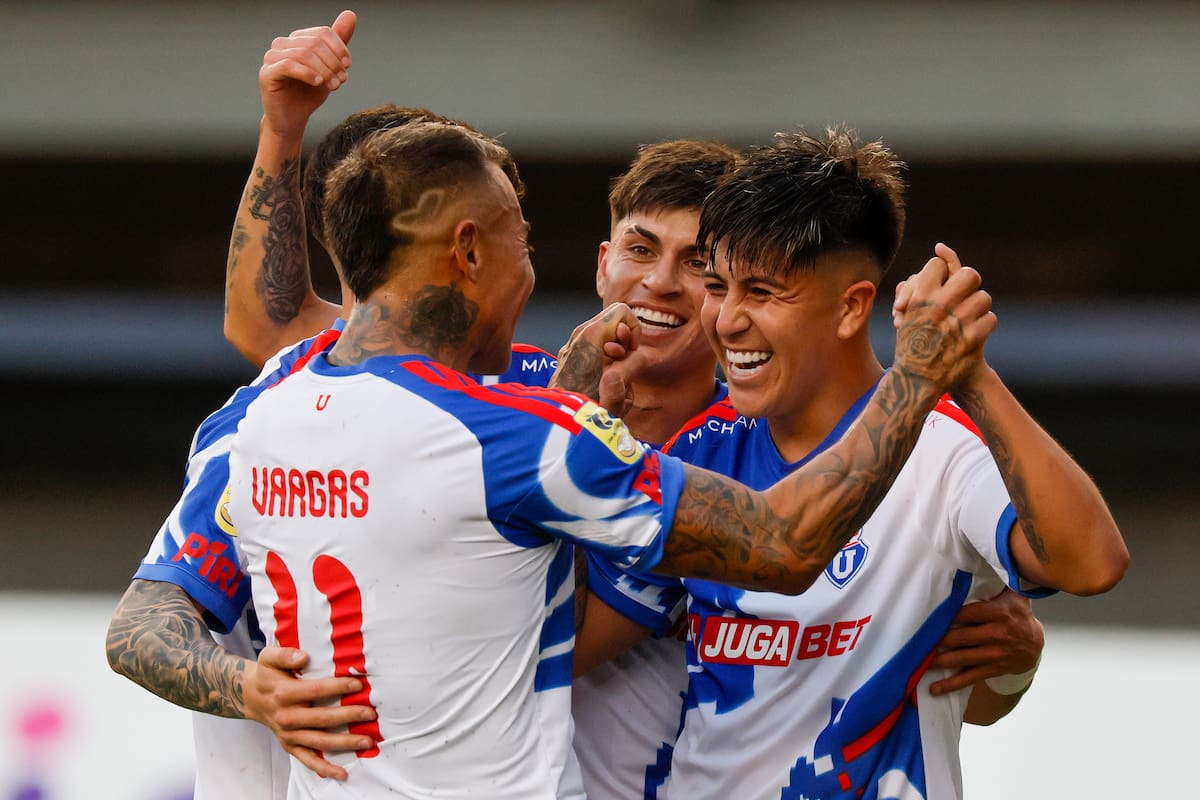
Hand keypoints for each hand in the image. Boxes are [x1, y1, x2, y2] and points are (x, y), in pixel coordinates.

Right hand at [243, 646, 376, 780]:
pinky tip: (342, 772)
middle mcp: (287, 717)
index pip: (316, 690)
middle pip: (323, 719)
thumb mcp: (268, 657)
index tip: (358, 684)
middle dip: (349, 716)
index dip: (338, 687)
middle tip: (371, 713)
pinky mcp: (290, 746)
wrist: (251, 697)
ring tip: (367, 740)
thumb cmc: (267, 675)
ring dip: (345, 743)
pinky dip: (324, 769)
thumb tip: (303, 657)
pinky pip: (308, 760)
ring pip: (320, 742)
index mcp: (284, 694)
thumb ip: (285, 654)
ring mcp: (289, 735)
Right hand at [259, 10, 356, 139]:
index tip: (348, 66)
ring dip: (324, 70)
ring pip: (304, 54)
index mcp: (297, 39)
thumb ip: (339, 42)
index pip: (322, 32)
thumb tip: (350, 14)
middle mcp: (282, 44)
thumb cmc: (309, 93)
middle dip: (333, 62)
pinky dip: (308, 73)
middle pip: (314, 43)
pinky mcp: (267, 73)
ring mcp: (272, 57)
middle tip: (342, 80)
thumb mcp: (330, 67)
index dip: (339, 48)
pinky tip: (318, 83)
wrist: (293, 119)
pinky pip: (289, 65)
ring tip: (334, 85)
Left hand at [551, 302, 644, 411]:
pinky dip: (602, 362)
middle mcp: (578, 336)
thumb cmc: (586, 414)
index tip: (630, 352)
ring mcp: (571, 347)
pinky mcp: (568, 358)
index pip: (622, 312)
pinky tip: (598, 382)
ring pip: (605, 339)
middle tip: (619, 366)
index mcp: (590, 337)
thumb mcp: (617, 394)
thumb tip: (637, 353)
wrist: (556, 425)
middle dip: (625, 344)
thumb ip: (631, 368)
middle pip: (614, 324)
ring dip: (615, 357)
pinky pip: (594, 351)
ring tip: (609, 379)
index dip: (634, 331)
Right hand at [891, 243, 994, 390]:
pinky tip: (973, 334)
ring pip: (983, 298)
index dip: (941, 272)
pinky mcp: (974, 338)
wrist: (916, 380)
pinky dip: (984, 326)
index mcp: (920, 296)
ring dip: (978, 308)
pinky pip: (991, 318)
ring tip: (967, 319)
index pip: (939, 264)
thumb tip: (941, 248)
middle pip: (969, 274)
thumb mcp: (907, 311)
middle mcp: (939, 305)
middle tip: (964, 294)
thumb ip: (923, 280)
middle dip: (968, 283)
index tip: (939, 286)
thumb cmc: (910, 342)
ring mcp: (958, 321)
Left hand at [929, 589, 1043, 695]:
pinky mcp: (993, 669)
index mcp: (999, 613)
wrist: (1035, 644)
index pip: (968, 614)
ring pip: (964, 658)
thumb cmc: (1016, 614)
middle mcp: (997, 634)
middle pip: (962, 637)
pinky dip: (951, 684)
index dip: (949, 618)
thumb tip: (990, 558)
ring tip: (922, 663)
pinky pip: (970, 677)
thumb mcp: (1012, 595)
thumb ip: (998, 581)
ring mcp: (995, 654)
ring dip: (941, 662)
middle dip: (940, 641)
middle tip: (920, 642)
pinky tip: (934, 689)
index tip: (930, 619)